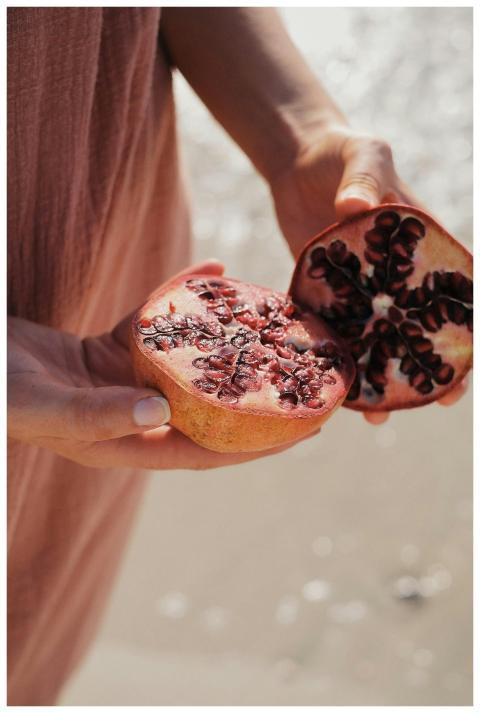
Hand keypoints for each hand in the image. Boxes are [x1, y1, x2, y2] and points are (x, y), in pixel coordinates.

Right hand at [8, 260, 315, 468]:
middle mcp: (135, 415)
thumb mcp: (45, 405)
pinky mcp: (114, 349)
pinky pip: (158, 323)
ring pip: (191, 364)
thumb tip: (160, 412)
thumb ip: (97, 413)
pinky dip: (182, 298)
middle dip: (259, 397)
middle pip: (210, 410)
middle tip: (307, 375)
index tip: (305, 428)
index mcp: (125, 443)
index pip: (206, 451)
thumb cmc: (1, 392)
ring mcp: (126, 381)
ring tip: (272, 322)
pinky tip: (210, 270)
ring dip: (228, 345)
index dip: (258, 444)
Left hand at [269, 124, 467, 421]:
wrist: (298, 161)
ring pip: (379, 341)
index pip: (457, 293)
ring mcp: (363, 290)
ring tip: (377, 413)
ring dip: (382, 376)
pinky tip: (333, 385)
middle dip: (432, 367)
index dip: (469, 330)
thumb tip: (356, 205)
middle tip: (436, 404)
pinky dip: (338, 357)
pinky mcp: (329, 294)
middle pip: (422, 328)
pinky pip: (336, 332)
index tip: (472, 364)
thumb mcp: (364, 152)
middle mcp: (397, 276)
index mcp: (424, 246)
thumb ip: (365, 175)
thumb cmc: (343, 151)